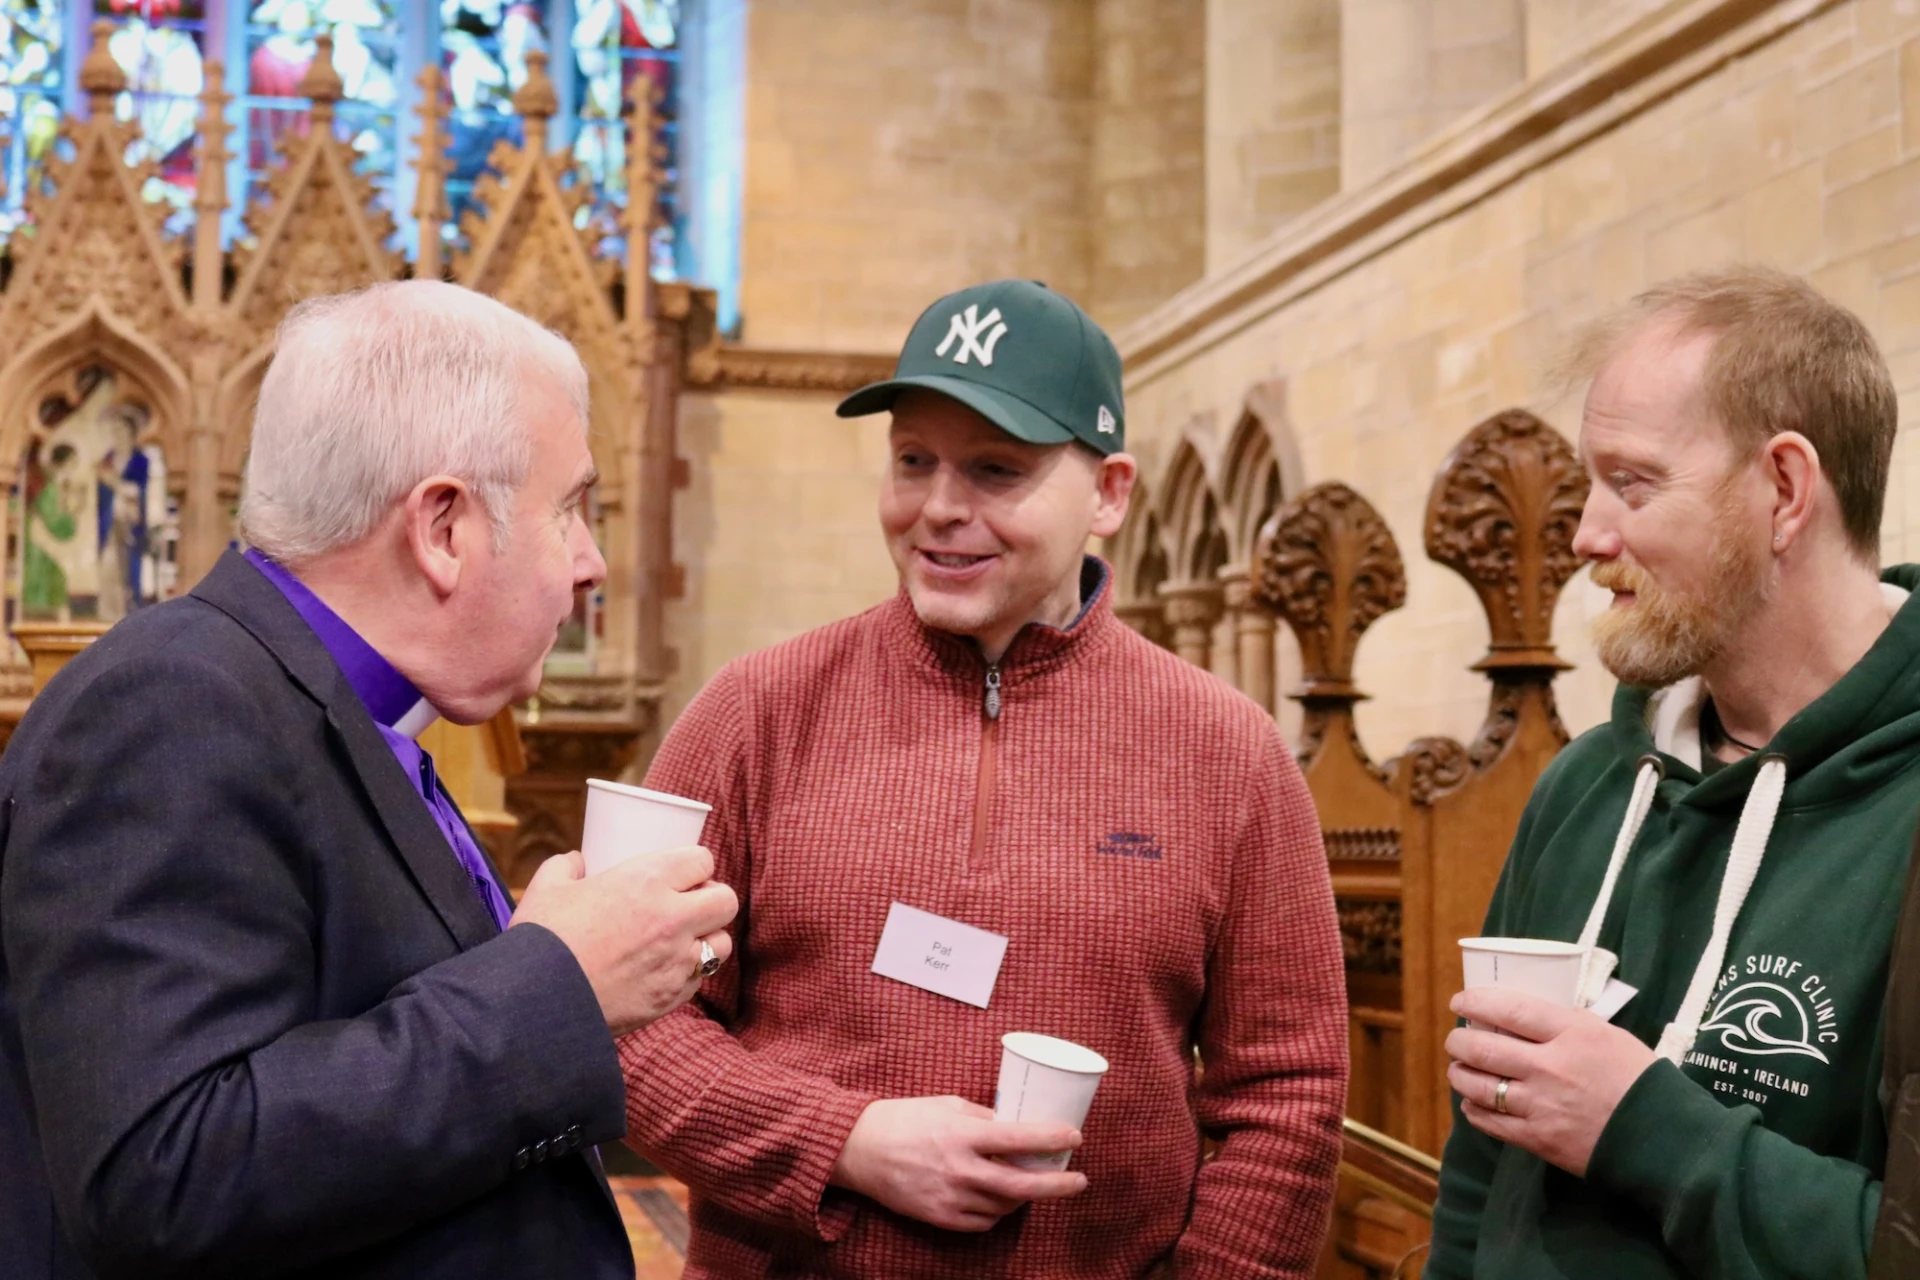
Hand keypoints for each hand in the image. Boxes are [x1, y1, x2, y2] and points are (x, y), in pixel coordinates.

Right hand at [510, 847, 737, 1036]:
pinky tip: (662, 971)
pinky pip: (699, 979)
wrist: (534, 1004)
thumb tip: (576, 861)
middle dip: (712, 899)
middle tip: (689, 905)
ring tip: (681, 941)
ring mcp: (677, 961)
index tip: (682, 875)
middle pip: (726, 900)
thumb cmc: (541, 941)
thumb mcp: (547, 889)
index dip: (694, 866)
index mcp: (646, 881)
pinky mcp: (672, 997)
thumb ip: (565, 867)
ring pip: (722, 943)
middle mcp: (672, 918)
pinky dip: (687, 974)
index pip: (703, 861)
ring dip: (707, 938)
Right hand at [829, 1095, 1087, 1230]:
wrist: (860, 1150)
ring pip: (1005, 1205)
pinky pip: (982, 1222)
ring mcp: (950, 1198)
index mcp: (962, 1134)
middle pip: (1021, 1184)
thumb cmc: (905, 1119)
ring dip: (1026, 1195)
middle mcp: (959, 1169)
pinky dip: (999, 1211)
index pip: (1019, 1137)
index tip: (1075, 1137)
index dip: (1052, 1138)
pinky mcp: (940, 1218)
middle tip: (1079, 1181)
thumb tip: (1018, 1125)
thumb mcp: (948, 1104)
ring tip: (1037, 1183)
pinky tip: (1003, 1199)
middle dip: (1057, 1185)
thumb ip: (984, 1117)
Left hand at [1446, 988, 1657, 1175]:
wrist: (1662, 1139)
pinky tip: (1472, 1104)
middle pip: (1484, 1047)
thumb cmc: (1639, 1081)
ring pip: (1479, 1085)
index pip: (1510, 1009)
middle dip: (1459, 1040)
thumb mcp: (1608, 1036)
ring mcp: (1542, 1104)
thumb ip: (1567, 1025)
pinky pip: (1492, 1122)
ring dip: (1460, 1075)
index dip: (1477, 1002)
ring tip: (1458, 1069)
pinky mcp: (1539, 1139)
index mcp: (1573, 1033)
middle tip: (1456, 1039)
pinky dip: (1475, 1110)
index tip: (1460, 1002)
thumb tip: (1526, 1016)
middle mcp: (1551, 1066)